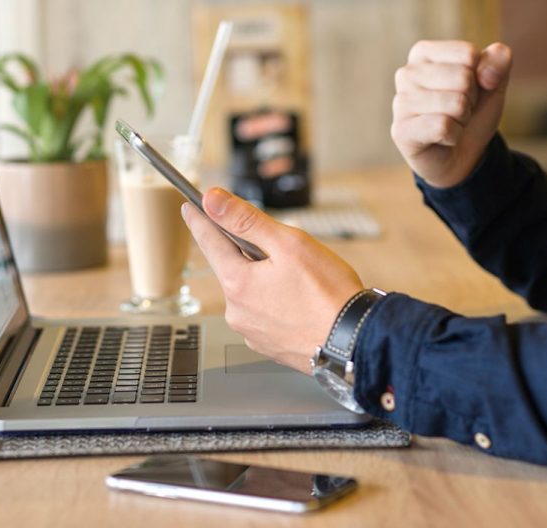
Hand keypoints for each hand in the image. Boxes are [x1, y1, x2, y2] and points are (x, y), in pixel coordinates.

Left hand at [182, 188, 362, 373]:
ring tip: (300, 279)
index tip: (190, 207)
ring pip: (250, 291)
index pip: (209, 241)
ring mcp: (252, 331)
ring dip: (264, 278)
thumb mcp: (288, 243)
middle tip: (280, 247)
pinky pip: (264, 313)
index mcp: (237, 283)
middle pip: (232, 266)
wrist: (356, 341)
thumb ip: (246, 220)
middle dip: (249, 252)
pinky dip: (276, 301)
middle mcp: (237, 311)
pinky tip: (300, 300)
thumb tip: (212, 200)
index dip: (200, 220)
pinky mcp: (268, 345)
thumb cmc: (329, 294)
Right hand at [391, 40, 511, 187]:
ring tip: (451, 123)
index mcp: (423, 53)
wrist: (462, 154)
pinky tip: (443, 139)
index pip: (468, 53)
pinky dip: (454, 136)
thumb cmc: (472, 111)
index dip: (480, 75)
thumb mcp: (493, 82)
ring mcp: (401, 102)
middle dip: (471, 99)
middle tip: (459, 110)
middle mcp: (406, 73)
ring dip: (463, 119)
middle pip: (463, 77)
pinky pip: (443, 127)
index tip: (467, 90)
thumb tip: (488, 72)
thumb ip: (499, 61)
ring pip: (456, 103)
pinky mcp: (401, 130)